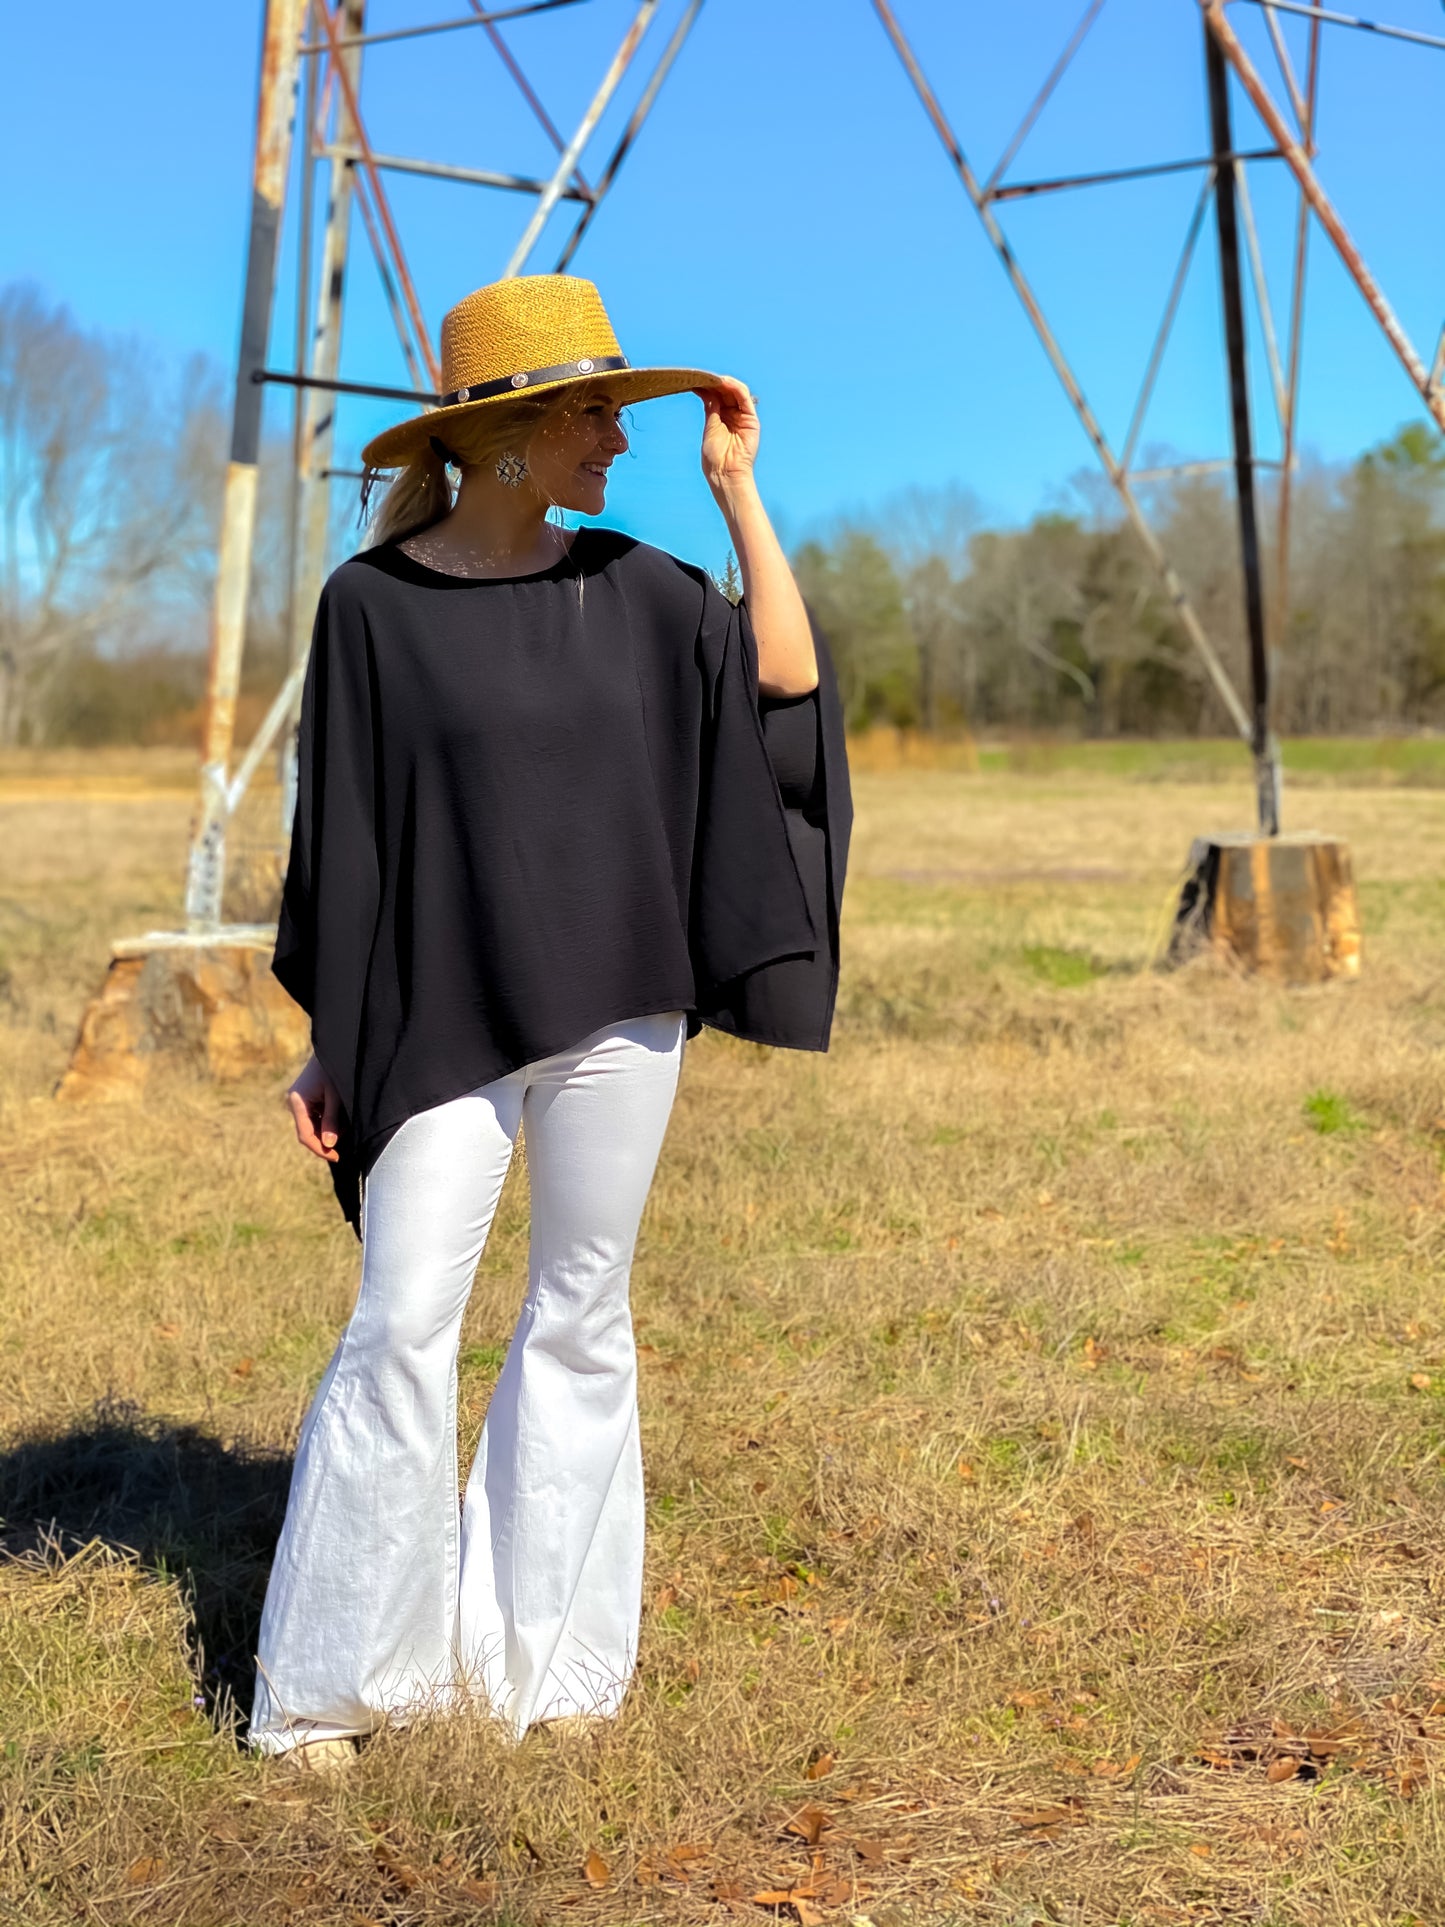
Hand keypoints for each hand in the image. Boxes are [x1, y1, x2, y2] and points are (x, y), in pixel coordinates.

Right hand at [287, 1052, 342, 1163]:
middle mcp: (294, 1102)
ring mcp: (298, 1101)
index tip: (336, 1157)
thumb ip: (332, 1120)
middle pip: (308, 1132)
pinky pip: (315, 1117)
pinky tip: (341, 1118)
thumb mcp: (337, 1096)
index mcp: (297, 1101)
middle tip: (346, 1140)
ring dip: (328, 1130)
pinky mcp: (305, 1099)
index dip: (320, 1149)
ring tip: (346, 1123)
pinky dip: (327, 1122)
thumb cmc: (336, 1069)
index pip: (306, 1135)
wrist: (334, 1048)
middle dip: (326, 1140)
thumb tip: (328, 1145)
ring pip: (312, 1126)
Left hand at [697, 376, 758, 497]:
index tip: (693, 380)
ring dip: (725, 383)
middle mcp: (733, 415)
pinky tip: (724, 383)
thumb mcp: (710, 428)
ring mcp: (743, 417)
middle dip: (714, 383)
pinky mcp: (751, 419)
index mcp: (721, 418)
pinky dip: (735, 388)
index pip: (716, 396)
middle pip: (726, 392)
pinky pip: (744, 398)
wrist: (726, 474)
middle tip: (702, 376)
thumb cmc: (715, 459)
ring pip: (736, 392)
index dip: (707, 387)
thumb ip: (711, 409)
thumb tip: (706, 390)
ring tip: (713, 379)